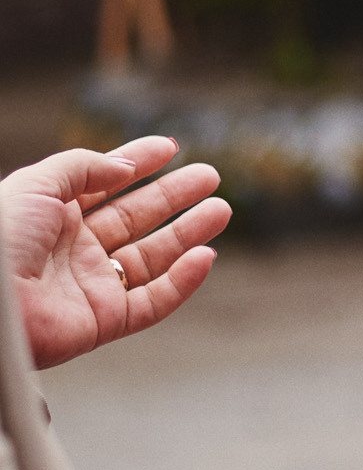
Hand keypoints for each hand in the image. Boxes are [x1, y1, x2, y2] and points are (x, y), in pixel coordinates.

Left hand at [4, 136, 230, 368]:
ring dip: (188, 234)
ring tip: (220, 210)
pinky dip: (183, 282)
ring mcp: (90, 286)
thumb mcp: (34, 185)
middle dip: (174, 196)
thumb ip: (83, 166)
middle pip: (135, 219)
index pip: (103, 184)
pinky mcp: (103, 321)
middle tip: (209, 177)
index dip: (137, 163)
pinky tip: (204, 256)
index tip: (170, 148)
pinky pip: (153, 302)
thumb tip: (125, 167)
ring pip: (152, 258)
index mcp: (51, 216)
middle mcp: (72, 250)